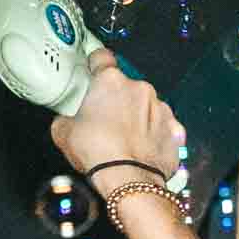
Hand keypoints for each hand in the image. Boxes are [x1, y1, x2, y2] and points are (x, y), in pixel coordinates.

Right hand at [51, 50, 185, 197]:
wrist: (130, 181)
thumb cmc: (100, 154)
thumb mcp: (63, 132)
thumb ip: (66, 118)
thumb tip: (67, 123)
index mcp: (111, 81)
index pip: (102, 58)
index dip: (97, 62)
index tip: (95, 66)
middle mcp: (140, 89)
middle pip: (126, 87)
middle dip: (117, 99)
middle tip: (106, 119)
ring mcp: (161, 109)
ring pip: (147, 106)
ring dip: (137, 117)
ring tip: (124, 138)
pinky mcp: (175, 130)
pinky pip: (163, 127)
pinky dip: (155, 134)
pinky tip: (143, 147)